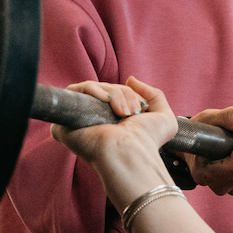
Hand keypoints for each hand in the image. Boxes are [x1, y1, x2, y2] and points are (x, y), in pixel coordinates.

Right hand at [53, 78, 179, 207]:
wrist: (131, 152)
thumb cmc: (148, 141)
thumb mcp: (164, 117)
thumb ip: (154, 94)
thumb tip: (130, 79)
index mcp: (115, 119)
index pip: (117, 93)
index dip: (130, 94)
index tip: (141, 109)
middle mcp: (97, 119)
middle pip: (107, 88)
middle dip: (124, 94)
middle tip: (132, 113)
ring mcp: (81, 118)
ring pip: (93, 88)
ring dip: (113, 95)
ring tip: (123, 113)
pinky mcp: (67, 118)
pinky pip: (75, 90)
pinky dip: (92, 90)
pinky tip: (105, 102)